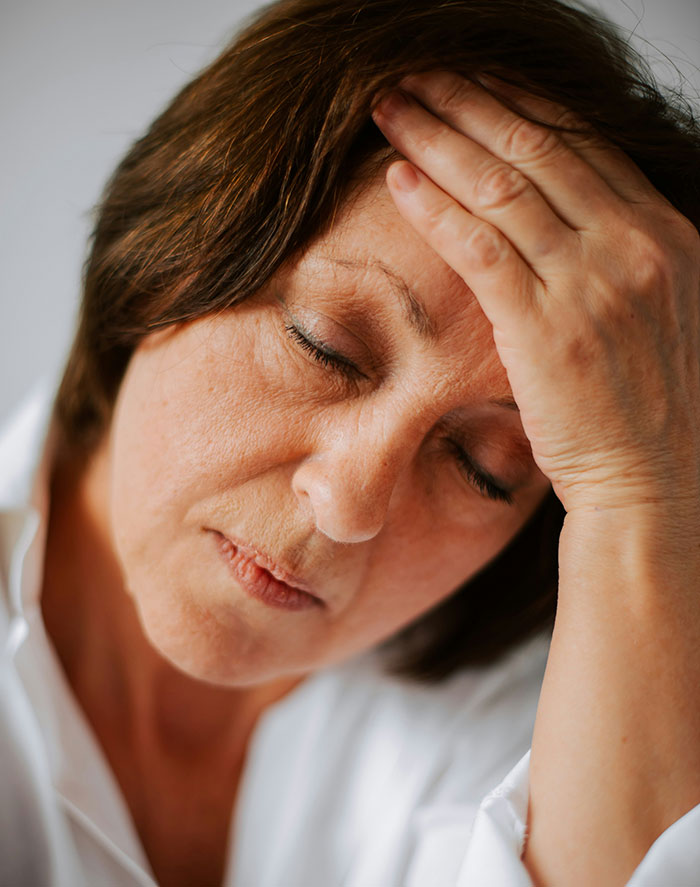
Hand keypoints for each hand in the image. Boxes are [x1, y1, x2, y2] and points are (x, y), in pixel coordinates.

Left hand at [372, 72, 699, 513]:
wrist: (654, 480)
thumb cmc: (647, 405)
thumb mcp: (656, 309)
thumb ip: (614, 254)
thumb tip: (559, 219)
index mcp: (664, 233)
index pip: (583, 144)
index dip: (517, 105)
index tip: (472, 84)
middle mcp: (633, 244)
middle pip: (537, 148)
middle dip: (467, 103)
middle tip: (416, 77)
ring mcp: (591, 284)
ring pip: (501, 187)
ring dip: (438, 141)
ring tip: (391, 111)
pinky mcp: (546, 327)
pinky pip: (480, 248)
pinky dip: (436, 209)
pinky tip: (400, 182)